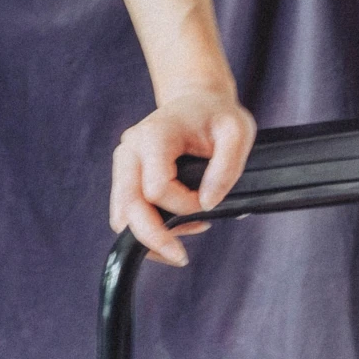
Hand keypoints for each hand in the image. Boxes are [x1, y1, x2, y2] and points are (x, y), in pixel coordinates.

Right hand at [110, 87, 256, 266]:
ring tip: (184, 233)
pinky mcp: (124, 177)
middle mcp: (130, 150)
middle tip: (181, 258)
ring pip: (121, 214)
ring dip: (149, 234)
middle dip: (153, 238)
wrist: (196, 100)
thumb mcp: (237, 132)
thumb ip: (227, 167)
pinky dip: (145, 228)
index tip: (208, 202)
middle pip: (128, 206)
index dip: (184, 205)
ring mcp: (123, 164)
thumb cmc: (218, 115)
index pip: (157, 188)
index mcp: (154, 136)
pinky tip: (174, 227)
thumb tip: (206, 204)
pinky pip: (124, 212)